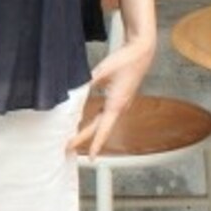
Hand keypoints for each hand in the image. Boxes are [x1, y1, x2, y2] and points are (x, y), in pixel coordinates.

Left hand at [68, 35, 154, 159]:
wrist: (142, 52)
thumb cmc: (126, 60)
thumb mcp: (102, 71)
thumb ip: (86, 83)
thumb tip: (72, 92)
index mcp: (116, 104)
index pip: (102, 129)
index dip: (95, 144)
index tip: (90, 157)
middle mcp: (119, 108)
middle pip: (98, 128)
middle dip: (83, 138)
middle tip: (67, 147)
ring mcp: (121, 104)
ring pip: (101, 122)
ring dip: (89, 131)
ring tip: (74, 138)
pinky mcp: (120, 99)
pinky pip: (105, 114)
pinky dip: (94, 120)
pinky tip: (84, 120)